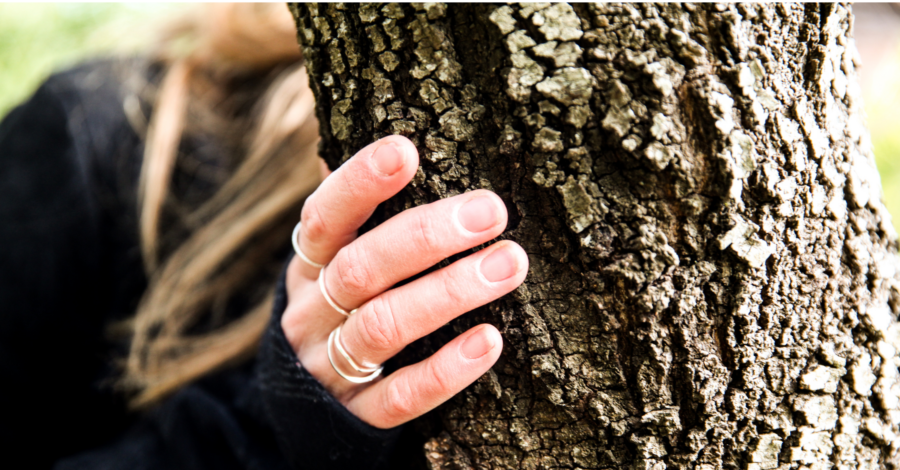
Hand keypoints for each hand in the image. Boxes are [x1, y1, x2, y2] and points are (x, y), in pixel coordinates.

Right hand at [281, 135, 527, 428]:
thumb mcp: (331, 261)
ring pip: (382, 327)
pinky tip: (491, 341)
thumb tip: (391, 136)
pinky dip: (445, 371)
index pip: (324, 218)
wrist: (302, 405)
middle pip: (360, 270)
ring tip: (511, 264)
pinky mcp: (356, 415)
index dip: (359, 183)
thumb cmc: (338, 308)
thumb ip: (357, 212)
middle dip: (426, 237)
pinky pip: (400, 397)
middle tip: (491, 212)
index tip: (406, 149)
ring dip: (448, 293)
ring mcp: (330, 367)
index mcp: (306, 266)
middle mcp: (312, 313)